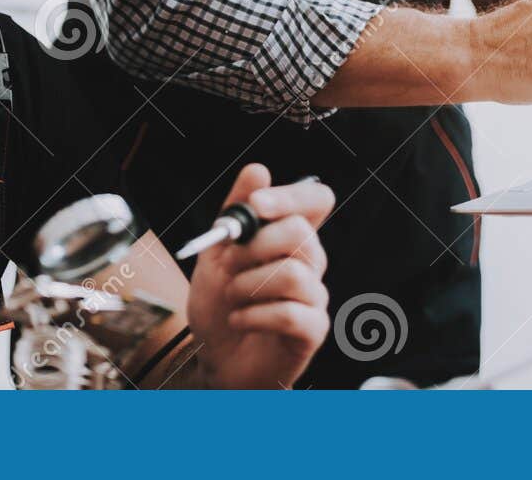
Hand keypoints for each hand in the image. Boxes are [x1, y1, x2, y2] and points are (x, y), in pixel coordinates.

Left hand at [185, 164, 334, 388]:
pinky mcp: (312, 330)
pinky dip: (253, 315)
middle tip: (229, 264)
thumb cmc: (221, 307)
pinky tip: (239, 320)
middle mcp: (309, 263)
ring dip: (247, 285)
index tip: (256, 206)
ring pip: (293, 273)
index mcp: (290, 238)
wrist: (215, 361)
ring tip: (231, 297)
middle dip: (254, 246)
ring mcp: (314, 297)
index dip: (291, 196)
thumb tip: (258, 170)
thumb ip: (235, 212)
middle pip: (301, 232)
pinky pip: (291, 313)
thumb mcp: (216, 253)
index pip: (316, 200)